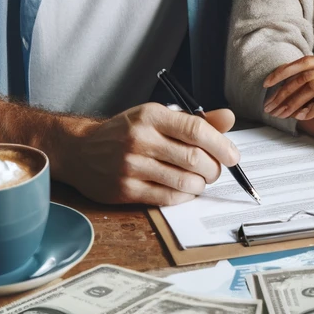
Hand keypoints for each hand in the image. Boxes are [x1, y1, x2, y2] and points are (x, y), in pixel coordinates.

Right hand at [54, 104, 237, 205]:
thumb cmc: (126, 131)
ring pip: (184, 181)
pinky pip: (167, 197)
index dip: (221, 144)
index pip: (196, 129)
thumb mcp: (157, 116)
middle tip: (216, 170)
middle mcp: (140, 139)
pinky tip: (185, 190)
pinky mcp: (125, 189)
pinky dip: (184, 196)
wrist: (81, 150)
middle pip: (194, 158)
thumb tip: (229, 119)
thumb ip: (194, 120)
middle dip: (214, 169)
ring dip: (201, 184)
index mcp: (151, 116)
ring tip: (200, 180)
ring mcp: (131, 166)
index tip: (233, 156)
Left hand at [263, 54, 313, 125]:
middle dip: (282, 90)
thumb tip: (306, 91)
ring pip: (312, 85)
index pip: (304, 61)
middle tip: (269, 106)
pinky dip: (312, 108)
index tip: (266, 84)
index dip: (283, 71)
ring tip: (281, 115)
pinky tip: (302, 117)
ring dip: (292, 101)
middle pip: (304, 73)